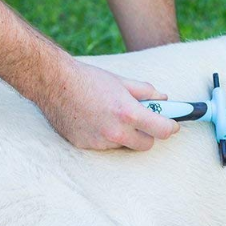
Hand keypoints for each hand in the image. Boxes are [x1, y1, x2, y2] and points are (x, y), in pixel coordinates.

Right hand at [41, 60, 178, 150]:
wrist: (53, 82)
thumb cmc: (89, 79)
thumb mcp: (123, 82)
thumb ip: (147, 92)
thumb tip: (164, 99)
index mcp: (128, 113)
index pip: (162, 131)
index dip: (171, 128)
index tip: (173, 125)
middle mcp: (116, 131)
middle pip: (147, 144)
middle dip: (148, 134)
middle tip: (141, 121)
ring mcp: (100, 141)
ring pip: (125, 145)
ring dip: (125, 135)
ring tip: (111, 116)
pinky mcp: (86, 146)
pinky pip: (105, 145)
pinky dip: (106, 136)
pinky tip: (96, 121)